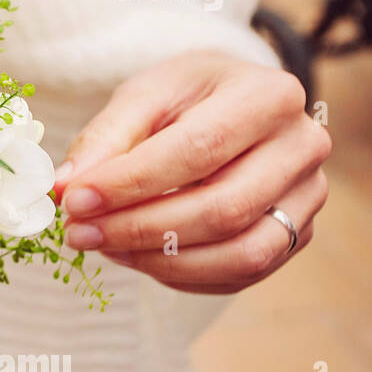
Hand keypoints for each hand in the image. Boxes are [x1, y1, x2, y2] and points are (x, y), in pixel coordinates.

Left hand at [54, 52, 329, 293]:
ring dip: (159, 260)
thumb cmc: (187, 96)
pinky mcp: (297, 235)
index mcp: (269, 97)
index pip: (199, 150)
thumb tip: (65, 188)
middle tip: (78, 232)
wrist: (233, 104)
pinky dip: (179, 275)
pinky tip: (134, 255)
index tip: (74, 200)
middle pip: (222, 209)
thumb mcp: (143, 96)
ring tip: (102, 244)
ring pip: (240, 253)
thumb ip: (104, 139)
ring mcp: (306, 197)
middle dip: (139, 229)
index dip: (131, 183)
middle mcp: (302, 148)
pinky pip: (239, 275)